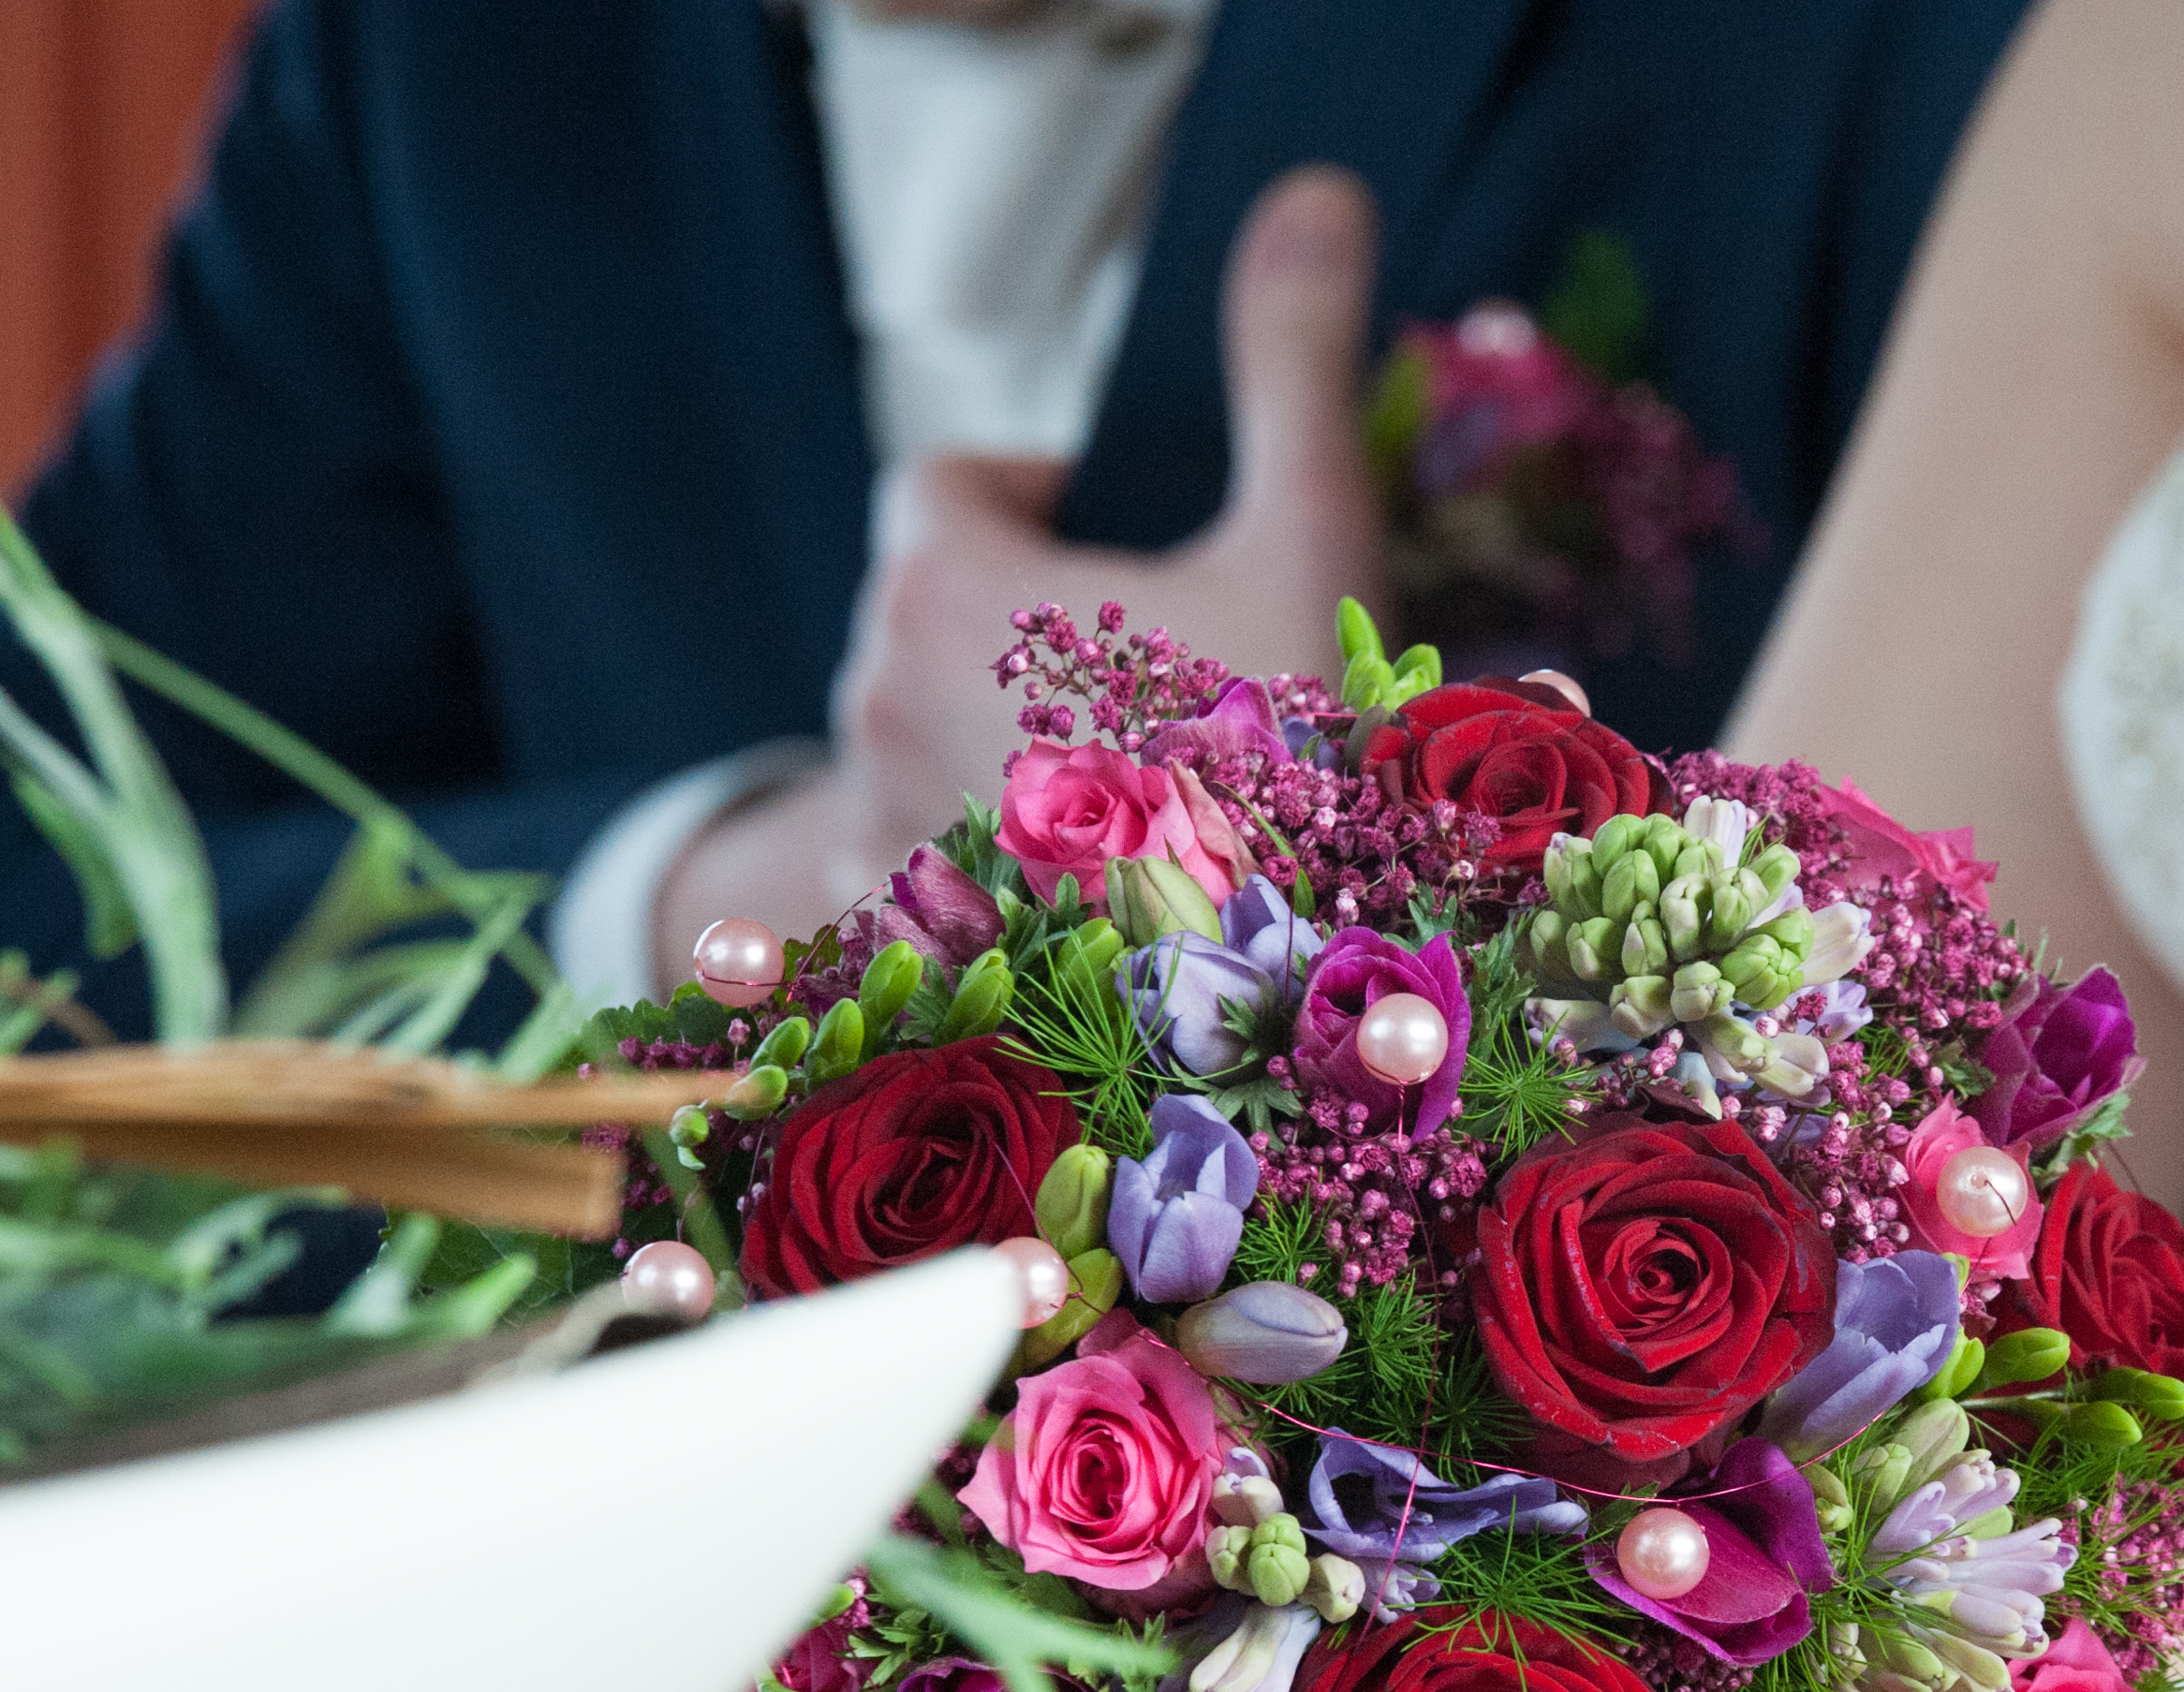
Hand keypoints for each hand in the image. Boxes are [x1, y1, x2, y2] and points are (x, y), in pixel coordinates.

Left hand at [654, 167, 1386, 984]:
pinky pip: (925, 868)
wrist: (1262, 1000)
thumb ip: (1293, 359)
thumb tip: (1315, 199)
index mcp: (940, 584)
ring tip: (1157, 803)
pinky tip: (1105, 906)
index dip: (1041, 496)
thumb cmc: (1284, 761)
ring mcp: (875, 833)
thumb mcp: (1306, 535)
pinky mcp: (897, 951)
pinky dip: (995, 871)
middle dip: (1042, 632)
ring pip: (933, 741)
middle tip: (1177, 687)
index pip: (946, 483)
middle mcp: (869, 699)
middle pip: (939, 612)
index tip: (1131, 548)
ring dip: (1018, 750)